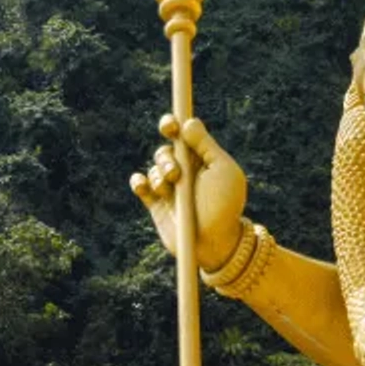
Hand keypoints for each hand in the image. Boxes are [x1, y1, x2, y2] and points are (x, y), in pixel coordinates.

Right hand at [129, 114, 246, 270]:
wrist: (215, 243)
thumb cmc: (225, 206)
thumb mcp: (223, 171)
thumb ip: (206, 145)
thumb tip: (188, 121)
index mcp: (201, 159)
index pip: (182, 134)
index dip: (172, 125)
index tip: (170, 126)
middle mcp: (184, 170)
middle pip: (165, 150)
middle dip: (166, 157)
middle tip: (176, 172)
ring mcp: (169, 187)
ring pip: (154, 167)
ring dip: (160, 174)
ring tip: (172, 188)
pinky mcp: (156, 204)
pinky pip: (140, 184)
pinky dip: (139, 181)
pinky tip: (145, 185)